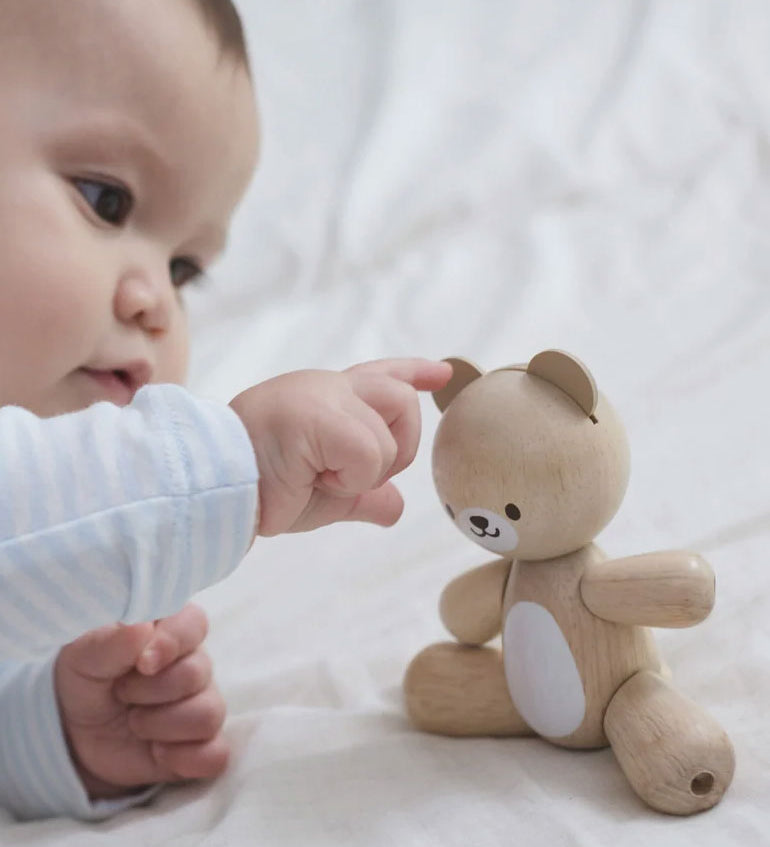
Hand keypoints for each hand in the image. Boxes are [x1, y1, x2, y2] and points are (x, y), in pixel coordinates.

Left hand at [54, 605, 227, 799]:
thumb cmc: (87, 681)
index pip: (194, 623)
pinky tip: (157, 753)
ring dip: (162, 725)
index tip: (143, 663)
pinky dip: (184, 758)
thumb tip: (141, 628)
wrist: (76, 734)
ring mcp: (202, 704)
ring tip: (135, 724)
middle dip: (152, 691)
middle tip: (122, 694)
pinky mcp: (201, 745)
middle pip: (198, 673)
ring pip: (208, 714)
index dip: (172, 642)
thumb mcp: (83, 656)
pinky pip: (215, 754)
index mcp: (171, 630)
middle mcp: (195, 664)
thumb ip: (111, 641)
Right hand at [229, 358, 451, 535]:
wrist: (219, 494)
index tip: (442, 373)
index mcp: (327, 397)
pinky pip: (368, 452)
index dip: (414, 372)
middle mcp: (327, 386)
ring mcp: (321, 394)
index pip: (382, 374)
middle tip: (351, 474)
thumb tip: (395, 507)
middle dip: (397, 446)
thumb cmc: (263, 491)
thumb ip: (364, 494)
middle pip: (401, 400)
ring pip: (388, 436)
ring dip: (364, 472)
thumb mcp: (326, 496)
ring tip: (319, 477)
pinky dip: (350, 479)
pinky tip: (314, 478)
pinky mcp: (316, 412)